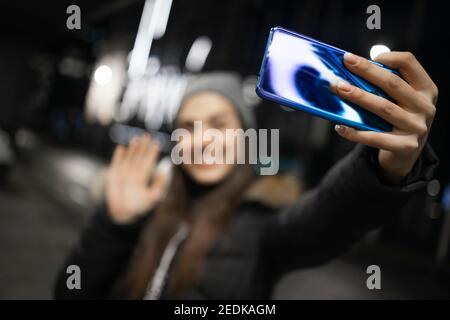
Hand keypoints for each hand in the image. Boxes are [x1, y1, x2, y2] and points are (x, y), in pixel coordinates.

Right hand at [106, 133, 166, 223]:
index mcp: (143, 178)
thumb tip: (165, 171)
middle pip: (139, 157)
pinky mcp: (113, 177)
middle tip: (147, 135)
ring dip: (132, 149)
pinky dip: (118, 156)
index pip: (148, 162)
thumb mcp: (153, 197)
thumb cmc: (140, 208)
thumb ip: (159, 184)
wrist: (123, 215)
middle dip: (142, 147)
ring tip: (136, 139)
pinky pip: (116, 164)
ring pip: (129, 159)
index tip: (156, 143)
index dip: (152, 153)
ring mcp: (123, 174)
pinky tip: (121, 148)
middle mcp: (134, 174)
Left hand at [333, 51, 437, 183]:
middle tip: (346, 62)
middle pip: (393, 84)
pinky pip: (376, 138)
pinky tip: (340, 126)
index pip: (410, 64)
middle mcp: (425, 107)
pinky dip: (356, 132)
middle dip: (367, 71)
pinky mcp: (406, 146)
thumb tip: (356, 66)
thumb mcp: (400, 101)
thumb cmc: (397, 120)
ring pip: (384, 108)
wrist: (407, 155)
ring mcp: (416, 127)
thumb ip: (386, 84)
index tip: (366, 56)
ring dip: (359, 96)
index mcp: (426, 89)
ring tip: (339, 88)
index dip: (389, 56)